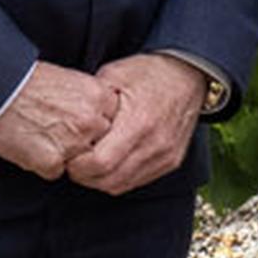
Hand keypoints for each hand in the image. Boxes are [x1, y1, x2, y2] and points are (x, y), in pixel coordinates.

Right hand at [0, 62, 115, 178]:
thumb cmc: (27, 82)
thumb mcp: (70, 80)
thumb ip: (91, 100)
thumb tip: (103, 118)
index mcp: (100, 97)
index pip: (114, 122)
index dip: (95, 123)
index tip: (78, 118)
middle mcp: (92, 121)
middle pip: (100, 143)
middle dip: (83, 141)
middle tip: (58, 128)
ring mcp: (73, 143)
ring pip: (80, 161)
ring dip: (64, 154)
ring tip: (41, 134)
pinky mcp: (52, 161)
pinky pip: (54, 171)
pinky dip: (42, 162)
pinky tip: (29, 144)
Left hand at [67, 53, 213, 194]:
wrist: (189, 75)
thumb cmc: (150, 73)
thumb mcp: (114, 74)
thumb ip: (91, 100)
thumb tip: (68, 118)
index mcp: (139, 122)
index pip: (100, 162)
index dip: (78, 165)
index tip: (68, 156)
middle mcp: (155, 144)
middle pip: (109, 180)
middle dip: (85, 176)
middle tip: (73, 163)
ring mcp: (165, 156)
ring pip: (122, 185)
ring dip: (100, 180)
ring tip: (89, 164)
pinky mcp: (170, 162)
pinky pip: (137, 181)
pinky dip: (119, 178)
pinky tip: (110, 164)